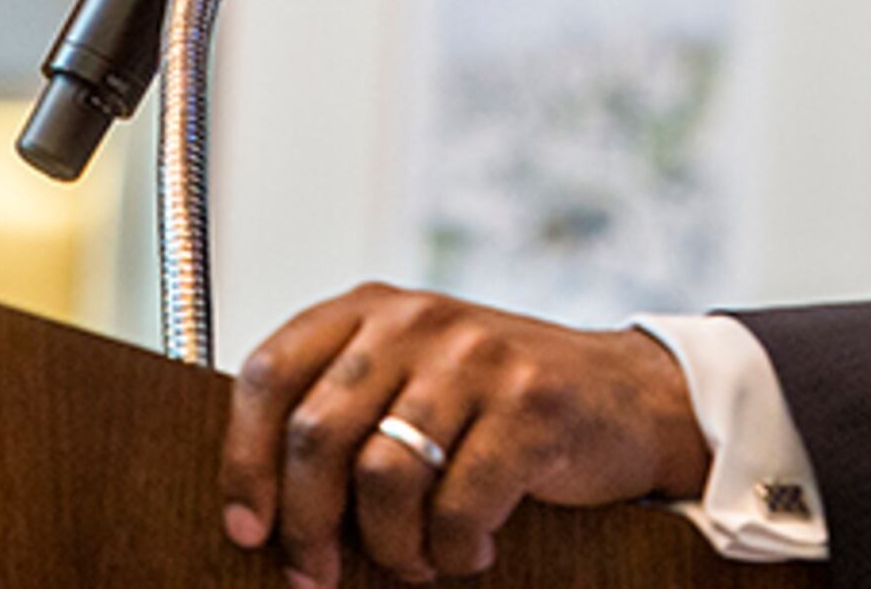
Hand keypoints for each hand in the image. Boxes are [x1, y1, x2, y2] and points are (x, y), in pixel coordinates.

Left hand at [219, 285, 712, 583]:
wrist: (626, 397)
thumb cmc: (493, 405)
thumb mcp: (410, 380)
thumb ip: (341, 412)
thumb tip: (259, 509)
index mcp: (369, 308)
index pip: (270, 373)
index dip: (244, 460)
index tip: (246, 529)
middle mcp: (416, 320)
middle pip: (318, 434)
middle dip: (307, 526)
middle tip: (317, 575)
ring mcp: (475, 357)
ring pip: (383, 478)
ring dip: (391, 546)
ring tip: (415, 558)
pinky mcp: (529, 405)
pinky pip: (457, 506)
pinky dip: (454, 549)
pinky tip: (472, 546)